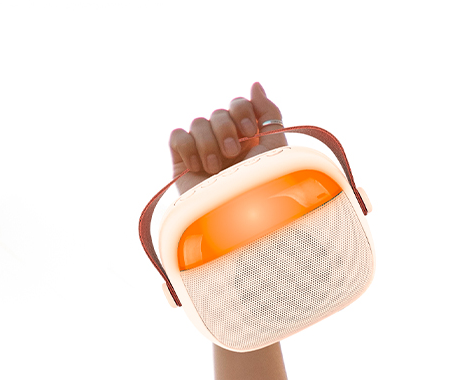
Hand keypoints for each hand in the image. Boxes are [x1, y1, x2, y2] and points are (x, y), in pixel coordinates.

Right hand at [168, 81, 284, 194]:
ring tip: (217, 170)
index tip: (251, 133)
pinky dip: (188, 148)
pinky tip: (199, 170)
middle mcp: (227, 147)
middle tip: (234, 154)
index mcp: (250, 142)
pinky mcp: (183, 165)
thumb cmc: (263, 188)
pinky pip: (177, 136)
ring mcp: (204, 156)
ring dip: (209, 143)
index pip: (239, 105)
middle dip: (226, 130)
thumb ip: (269, 113)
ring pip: (198, 123)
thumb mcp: (276, 147)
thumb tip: (255, 85)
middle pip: (219, 113)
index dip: (242, 111)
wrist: (238, 220)